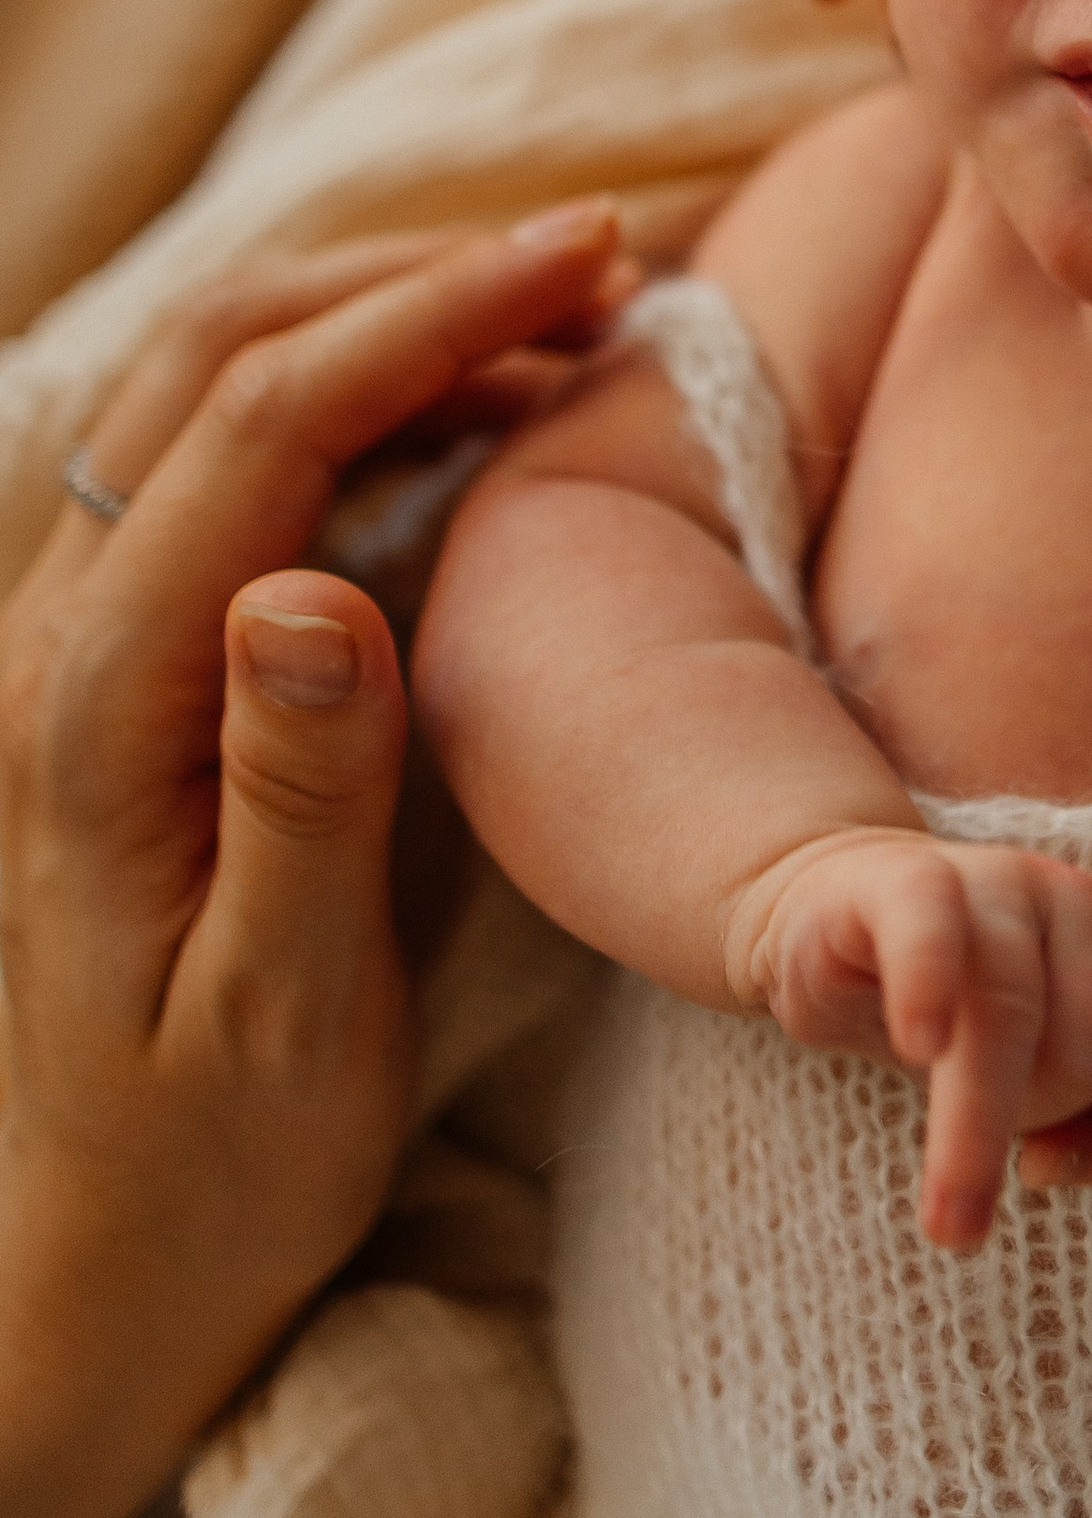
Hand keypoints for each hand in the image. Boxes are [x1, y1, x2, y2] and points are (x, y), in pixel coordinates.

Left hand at [0, 208, 628, 1517]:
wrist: (113, 1261)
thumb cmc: (222, 1163)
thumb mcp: (289, 1015)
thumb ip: (302, 799)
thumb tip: (311, 589)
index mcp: (97, 715)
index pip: (264, 426)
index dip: (431, 312)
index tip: (592, 263)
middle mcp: (60, 645)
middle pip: (219, 355)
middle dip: (414, 272)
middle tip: (606, 256)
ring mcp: (84, 641)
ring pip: (212, 383)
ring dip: (386, 312)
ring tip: (569, 313)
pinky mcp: (131, 658)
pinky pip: (232, 458)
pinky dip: (362, 387)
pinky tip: (482, 410)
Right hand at [723, 824, 1091, 1250]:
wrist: (837, 930)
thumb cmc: (966, 1022)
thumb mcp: (1045, 1086)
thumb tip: (1052, 1168)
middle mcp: (1083, 905)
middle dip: (1043, 1116)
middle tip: (987, 1149)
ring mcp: (998, 882)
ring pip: (1012, 1013)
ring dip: (976, 1130)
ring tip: (948, 1217)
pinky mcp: (905, 881)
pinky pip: (933, 930)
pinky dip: (929, 989)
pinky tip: (919, 1046)